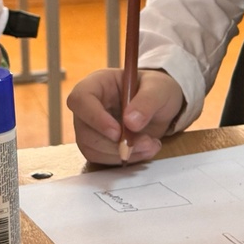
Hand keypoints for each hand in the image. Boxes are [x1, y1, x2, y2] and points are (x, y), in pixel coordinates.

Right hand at [68, 67, 183, 164]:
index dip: (95, 118)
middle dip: (114, 144)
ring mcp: (91, 127)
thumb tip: (130, 122)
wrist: (162, 107)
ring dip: (122, 154)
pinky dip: (125, 159)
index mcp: (98, 84)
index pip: (80, 99)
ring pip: (92, 149)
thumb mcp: (159, 88)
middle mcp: (89, 106)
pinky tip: (145, 150)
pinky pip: (102, 159)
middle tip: (146, 142)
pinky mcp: (99, 144)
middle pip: (84, 131)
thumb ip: (147, 101)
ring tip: (150, 145)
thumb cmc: (157, 89)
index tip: (117, 132)